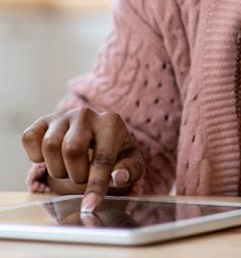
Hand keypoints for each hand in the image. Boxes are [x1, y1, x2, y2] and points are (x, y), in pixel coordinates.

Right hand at [21, 108, 143, 212]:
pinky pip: (29, 137)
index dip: (96, 185)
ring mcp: (63, 116)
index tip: (90, 207)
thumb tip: (118, 177)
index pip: (102, 157)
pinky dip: (35, 154)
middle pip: (72, 149)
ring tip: (68, 168)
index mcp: (111, 123)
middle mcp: (86, 114)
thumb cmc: (115, 152)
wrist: (97, 135)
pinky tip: (49, 158)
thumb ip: (129, 171)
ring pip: (50, 146)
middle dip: (75, 174)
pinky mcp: (43, 121)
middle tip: (81, 177)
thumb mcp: (130, 162)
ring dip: (56, 168)